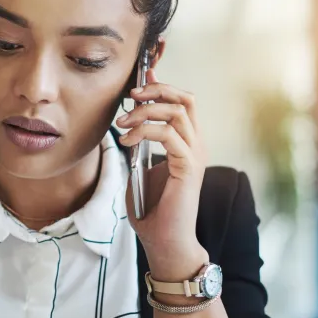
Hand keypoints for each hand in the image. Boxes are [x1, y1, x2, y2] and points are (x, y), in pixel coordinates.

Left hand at [115, 69, 208, 281]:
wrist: (163, 240)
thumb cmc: (152, 208)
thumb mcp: (139, 166)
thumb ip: (138, 142)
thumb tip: (126, 120)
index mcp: (185, 142)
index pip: (181, 102)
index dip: (161, 85)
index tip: (139, 78)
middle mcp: (195, 144)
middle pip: (185, 99)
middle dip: (156, 90)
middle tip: (130, 96)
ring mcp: (195, 155)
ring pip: (177, 112)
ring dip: (144, 112)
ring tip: (122, 124)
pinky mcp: (188, 167)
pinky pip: (169, 135)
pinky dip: (144, 131)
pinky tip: (127, 140)